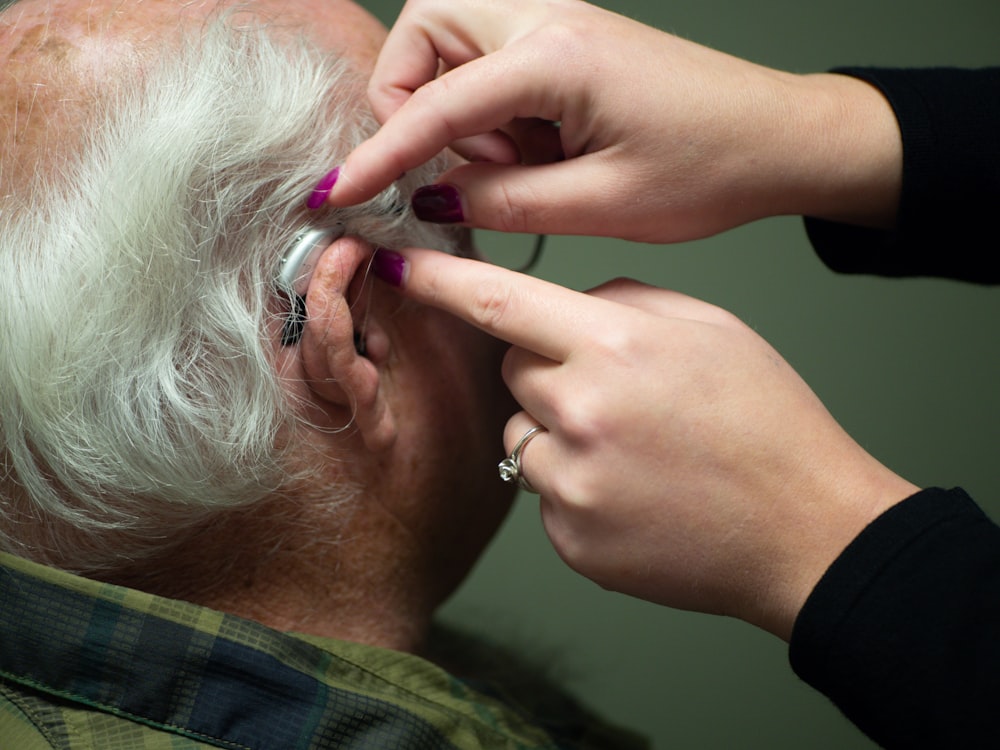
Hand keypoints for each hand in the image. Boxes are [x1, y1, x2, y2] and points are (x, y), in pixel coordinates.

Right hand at [325, 0, 901, 239]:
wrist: (780, 139)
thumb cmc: (712, 166)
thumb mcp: (599, 205)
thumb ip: (502, 202)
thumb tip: (433, 198)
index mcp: (556, 55)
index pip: (434, 103)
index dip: (379, 154)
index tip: (336, 191)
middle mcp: (549, 19)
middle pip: (424, 33)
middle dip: (414, 101)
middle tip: (459, 168)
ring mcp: (558, 26)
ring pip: (452, 48)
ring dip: (459, 113)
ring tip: (520, 169)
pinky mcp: (567, 46)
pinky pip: (492, 68)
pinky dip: (493, 116)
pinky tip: (539, 156)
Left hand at [373, 247, 916, 638]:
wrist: (805, 530)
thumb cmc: (768, 424)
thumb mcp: (710, 327)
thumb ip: (624, 300)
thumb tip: (569, 305)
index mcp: (615, 346)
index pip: (499, 302)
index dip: (439, 280)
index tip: (395, 263)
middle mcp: (580, 412)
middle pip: (511, 372)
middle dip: (545, 372)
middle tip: (614, 394)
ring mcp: (570, 483)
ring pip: (522, 434)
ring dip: (557, 434)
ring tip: (633, 452)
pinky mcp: (569, 538)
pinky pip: (542, 493)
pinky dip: (574, 487)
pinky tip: (633, 493)